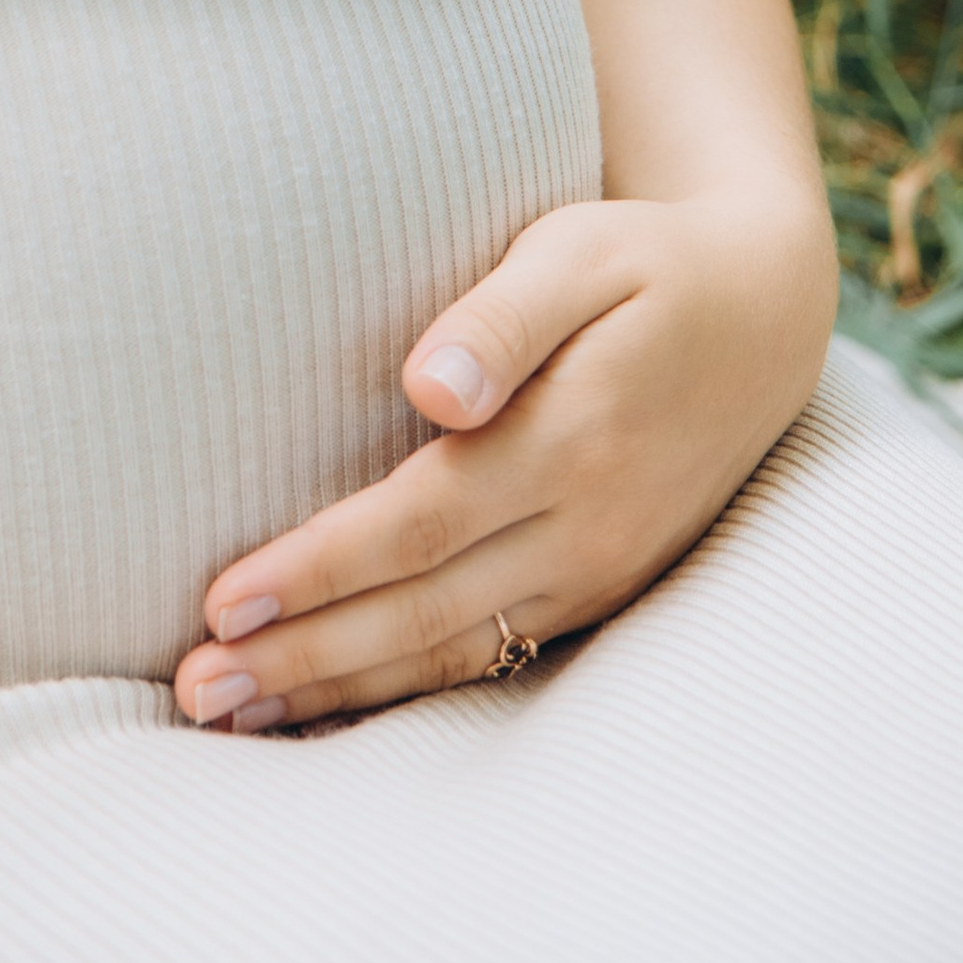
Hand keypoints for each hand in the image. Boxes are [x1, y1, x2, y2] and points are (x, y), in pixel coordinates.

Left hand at [172, 190, 836, 730]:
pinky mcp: (599, 588)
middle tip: (196, 686)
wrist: (766, 316)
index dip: (318, 570)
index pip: (418, 524)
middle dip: (303, 655)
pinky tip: (331, 701)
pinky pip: (491, 657)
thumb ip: (501, 318)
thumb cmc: (646, 263)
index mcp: (573, 440)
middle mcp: (585, 525)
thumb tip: (429, 387)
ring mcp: (596, 569)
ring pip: (450, 651)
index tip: (225, 599)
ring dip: (338, 687)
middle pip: (421, 609)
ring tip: (232, 712)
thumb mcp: (579, 250)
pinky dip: (404, 686)